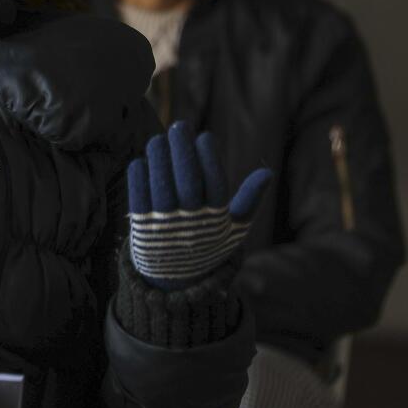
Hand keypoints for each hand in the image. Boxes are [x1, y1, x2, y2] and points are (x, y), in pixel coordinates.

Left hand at [127, 121, 272, 289]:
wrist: (177, 281)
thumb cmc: (208, 243)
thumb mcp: (234, 227)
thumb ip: (250, 200)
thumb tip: (268, 172)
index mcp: (215, 220)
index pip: (214, 184)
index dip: (209, 158)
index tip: (204, 136)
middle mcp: (191, 222)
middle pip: (187, 182)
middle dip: (183, 151)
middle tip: (179, 126)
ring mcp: (165, 225)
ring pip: (161, 187)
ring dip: (159, 160)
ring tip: (158, 139)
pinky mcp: (142, 228)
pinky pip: (138, 201)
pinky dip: (138, 181)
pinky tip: (140, 161)